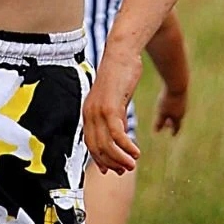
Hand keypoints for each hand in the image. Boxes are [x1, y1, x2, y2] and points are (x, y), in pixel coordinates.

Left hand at [83, 46, 141, 173]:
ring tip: (132, 165)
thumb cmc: (121, 75)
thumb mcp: (116, 100)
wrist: (121, 53)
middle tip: (125, 170)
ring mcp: (98, 112)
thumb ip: (115, 118)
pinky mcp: (110, 107)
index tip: (111, 170)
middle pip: (98, 148)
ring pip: (107, 144)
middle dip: (112, 162)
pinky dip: (126, 147)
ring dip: (120, 158)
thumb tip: (120, 135)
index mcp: (88, 114)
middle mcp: (90, 115)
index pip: (91, 144)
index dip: (101, 159)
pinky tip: (136, 152)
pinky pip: (117, 134)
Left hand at [154, 85, 186, 134]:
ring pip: (178, 110)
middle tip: (167, 126)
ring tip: (168, 115)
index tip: (173, 135)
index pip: (177, 127)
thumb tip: (156, 132)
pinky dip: (173, 105)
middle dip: (172, 123)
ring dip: (172, 114)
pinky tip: (170, 102)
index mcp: (178, 116)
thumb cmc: (168, 99)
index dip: (174, 131)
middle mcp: (183, 110)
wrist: (177, 83)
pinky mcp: (182, 93)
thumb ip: (159, 122)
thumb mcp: (161, 112)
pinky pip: (177, 102)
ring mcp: (183, 101)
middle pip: (177, 118)